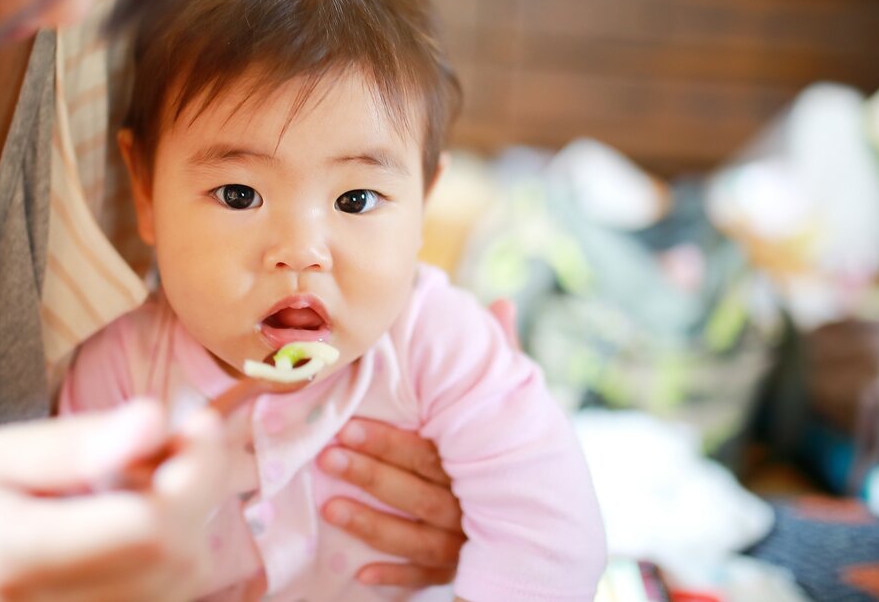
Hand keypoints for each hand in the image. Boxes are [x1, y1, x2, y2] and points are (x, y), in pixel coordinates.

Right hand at [0, 400, 225, 601]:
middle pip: (177, 559)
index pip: (148, 528)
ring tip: (143, 476)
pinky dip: (166, 554)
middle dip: (196, 491)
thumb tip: (157, 419)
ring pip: (178, 584)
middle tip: (175, 438)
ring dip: (186, 521)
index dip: (195, 474)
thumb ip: (75, 445)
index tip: (199, 422)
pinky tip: (133, 519)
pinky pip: (156, 599)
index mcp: (15, 554)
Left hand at [313, 298, 516, 588]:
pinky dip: (394, 579)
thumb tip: (501, 304)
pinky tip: (359, 575)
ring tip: (330, 506)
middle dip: (373, 475)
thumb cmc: (512, 448)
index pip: (429, 452)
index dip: (390, 441)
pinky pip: (424, 578)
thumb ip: (503, 359)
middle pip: (417, 491)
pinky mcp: (459, 570)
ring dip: (372, 525)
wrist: (549, 522)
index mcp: (478, 463)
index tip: (349, 425)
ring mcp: (465, 542)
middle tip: (329, 457)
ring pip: (415, 536)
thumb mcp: (509, 406)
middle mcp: (472, 505)